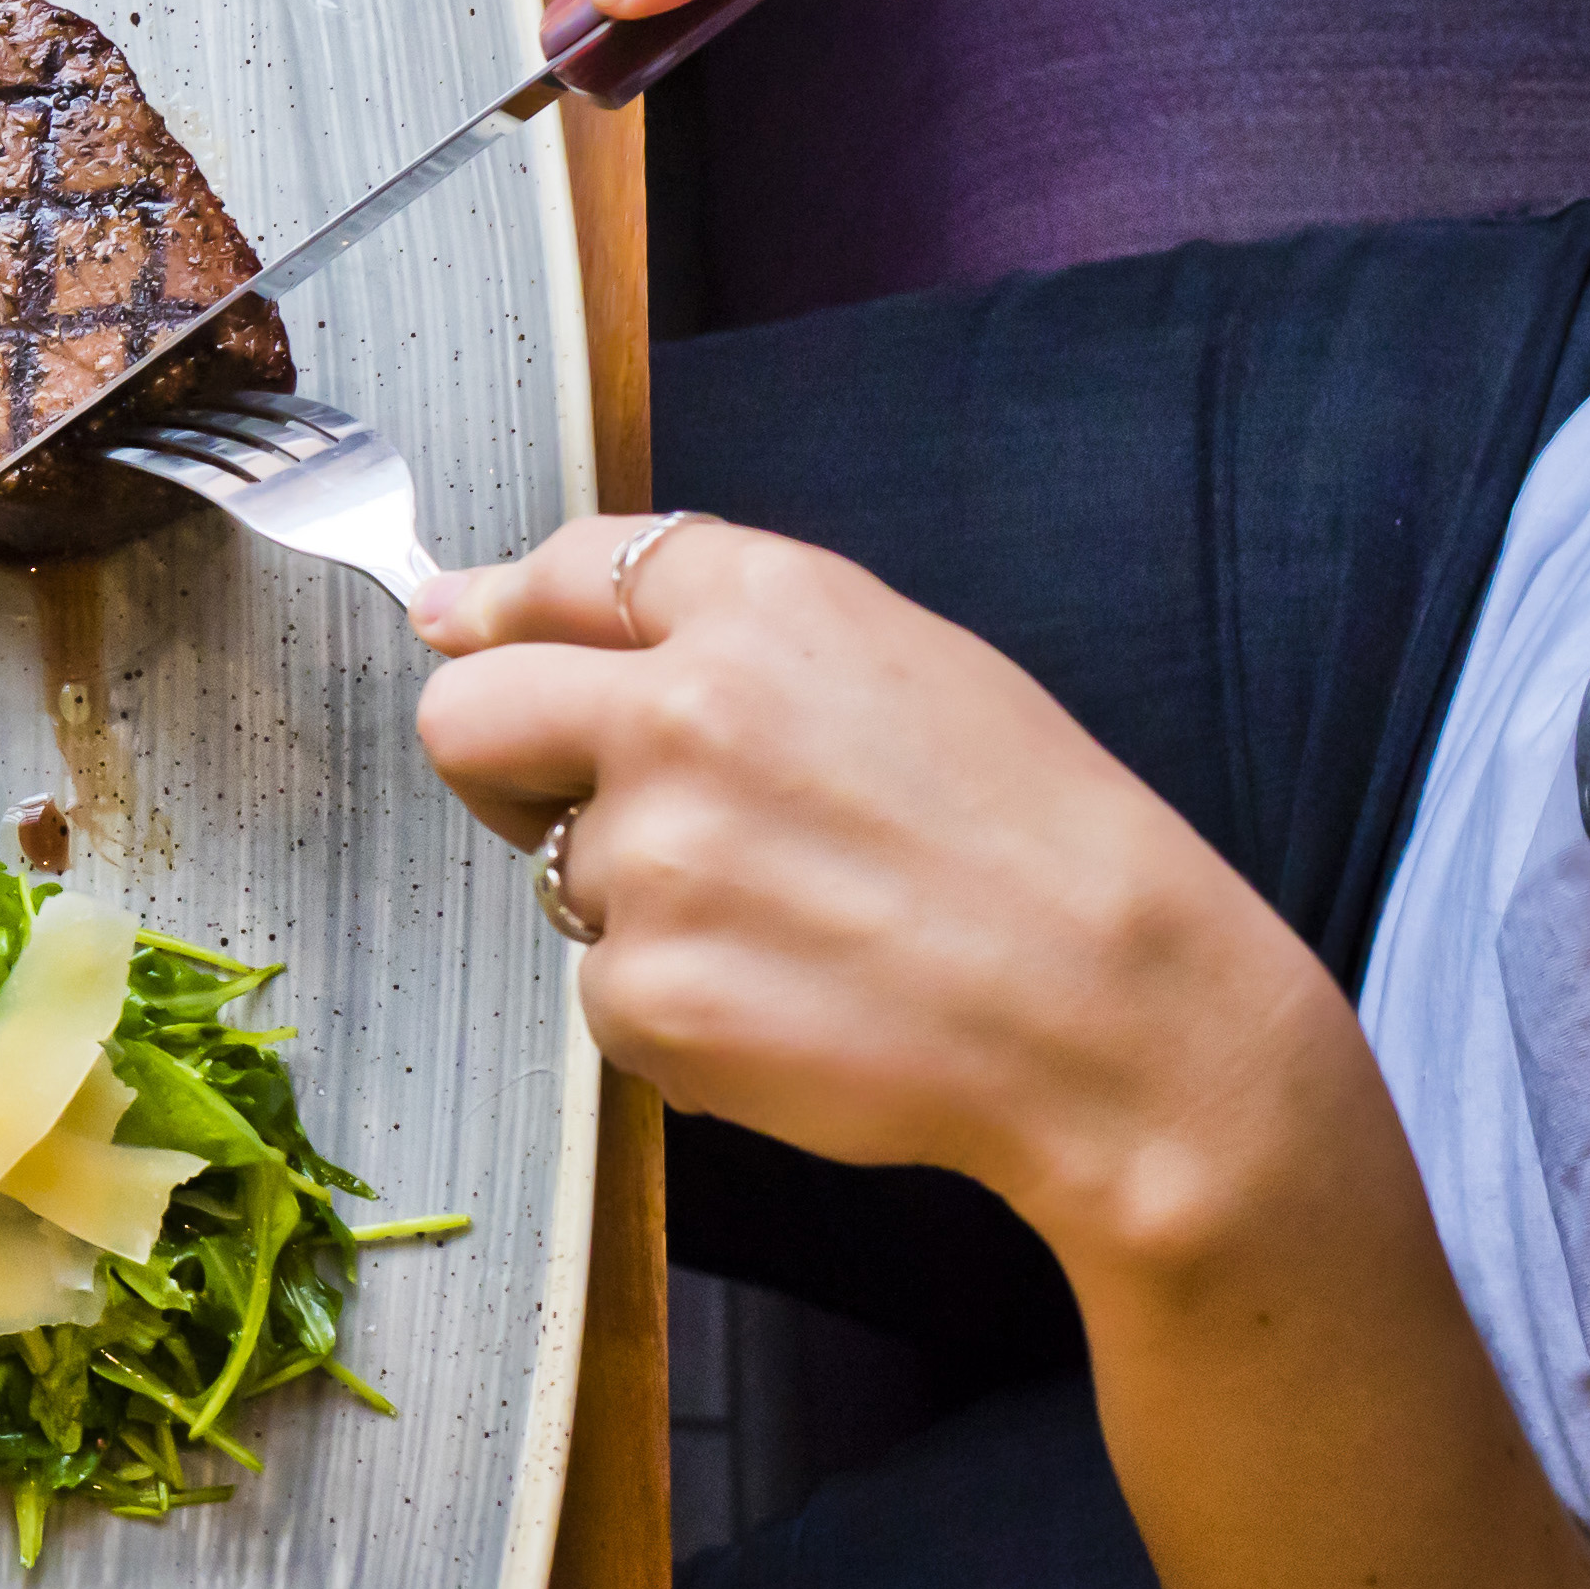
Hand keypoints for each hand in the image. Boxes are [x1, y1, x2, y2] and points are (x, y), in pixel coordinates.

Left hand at [404, 517, 1357, 1270]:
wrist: (1122, 1017)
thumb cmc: (1035, 844)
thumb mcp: (907, 667)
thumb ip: (719, 631)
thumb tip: (483, 615)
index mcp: (764, 607)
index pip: (564, 571)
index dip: (506, 612)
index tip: (470, 636)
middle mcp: (685, 712)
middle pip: (467, 718)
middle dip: (503, 765)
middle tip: (588, 809)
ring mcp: (655, 857)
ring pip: (560, 875)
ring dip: (643, 904)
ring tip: (798, 929)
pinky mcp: (646, 992)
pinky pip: (609, 994)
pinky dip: (681, 1009)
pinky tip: (801, 1008)